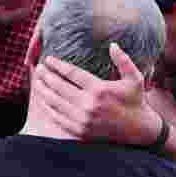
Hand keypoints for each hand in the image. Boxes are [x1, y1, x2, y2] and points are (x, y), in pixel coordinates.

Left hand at [33, 42, 161, 145]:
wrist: (138, 130)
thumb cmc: (136, 100)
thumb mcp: (135, 78)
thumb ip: (123, 60)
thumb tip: (112, 44)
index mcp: (100, 89)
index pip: (72, 74)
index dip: (58, 65)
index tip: (48, 59)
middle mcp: (89, 105)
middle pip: (59, 87)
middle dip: (46, 76)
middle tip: (39, 69)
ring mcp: (83, 120)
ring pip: (56, 103)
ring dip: (43, 91)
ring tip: (37, 82)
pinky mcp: (80, 131)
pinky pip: (59, 118)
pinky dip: (48, 108)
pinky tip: (44, 100)